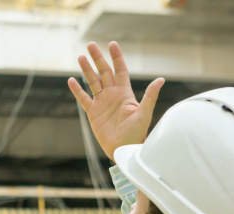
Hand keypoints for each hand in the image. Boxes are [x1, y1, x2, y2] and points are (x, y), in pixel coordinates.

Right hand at [68, 42, 164, 161]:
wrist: (124, 149)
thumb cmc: (137, 134)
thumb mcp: (144, 113)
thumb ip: (150, 96)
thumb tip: (161, 79)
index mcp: (125, 93)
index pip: (120, 70)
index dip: (116, 57)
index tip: (112, 44)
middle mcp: (112, 95)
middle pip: (104, 72)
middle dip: (98, 58)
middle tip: (91, 44)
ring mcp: (102, 103)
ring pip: (92, 82)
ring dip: (87, 70)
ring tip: (81, 57)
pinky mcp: (93, 113)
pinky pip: (83, 98)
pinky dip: (77, 90)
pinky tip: (71, 80)